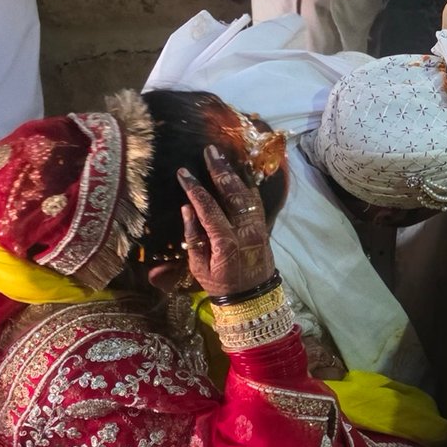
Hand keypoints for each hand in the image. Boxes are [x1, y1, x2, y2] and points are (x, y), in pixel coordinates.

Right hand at [179, 146, 276, 296]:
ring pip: (247, 193)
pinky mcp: (263, 225)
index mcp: (227, 242)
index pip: (209, 209)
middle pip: (233, 194)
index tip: (183, 173)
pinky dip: (248, 184)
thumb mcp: (199, 267)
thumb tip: (186, 209)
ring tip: (221, 156)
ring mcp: (258, 226)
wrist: (253, 295)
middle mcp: (246, 230)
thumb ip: (193, 237)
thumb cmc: (221, 284)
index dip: (195, 189)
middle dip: (220, 170)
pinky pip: (255, 200)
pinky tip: (240, 171)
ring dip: (234, 173)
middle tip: (210, 151)